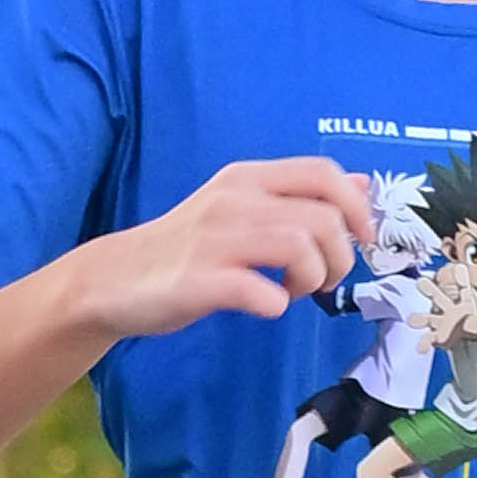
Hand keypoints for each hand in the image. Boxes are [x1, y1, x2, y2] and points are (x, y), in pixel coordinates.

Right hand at [110, 156, 377, 337]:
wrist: (114, 278)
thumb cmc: (186, 246)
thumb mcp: (243, 207)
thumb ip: (298, 196)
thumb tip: (362, 185)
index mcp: (247, 178)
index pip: (323, 172)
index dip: (356, 206)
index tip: (362, 238)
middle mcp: (234, 200)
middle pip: (322, 217)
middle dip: (340, 256)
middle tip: (322, 278)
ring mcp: (216, 240)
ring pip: (300, 248)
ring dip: (313, 278)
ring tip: (295, 291)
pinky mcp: (200, 281)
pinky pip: (263, 293)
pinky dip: (276, 304)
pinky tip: (265, 305)